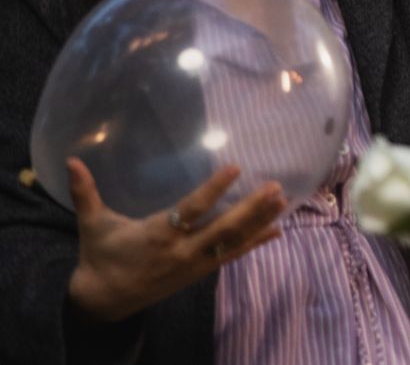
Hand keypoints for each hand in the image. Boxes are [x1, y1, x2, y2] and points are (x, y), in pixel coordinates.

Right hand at [66, 159, 285, 322]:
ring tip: (284, 202)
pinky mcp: (199, 272)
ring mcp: (193, 264)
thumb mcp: (92, 224)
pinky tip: (277, 230)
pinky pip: (231, 257)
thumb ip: (85, 192)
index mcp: (157, 235)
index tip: (235, 169)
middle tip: (275, 188)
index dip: (213, 190)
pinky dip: (255, 243)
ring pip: (233, 242)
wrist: (104, 301)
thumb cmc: (100, 257)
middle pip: (223, 229)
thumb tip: (72, 161)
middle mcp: (181, 250)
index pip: (191, 210)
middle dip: (251, 209)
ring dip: (259, 222)